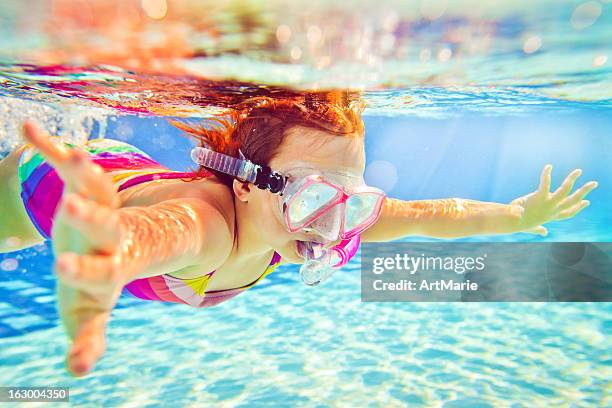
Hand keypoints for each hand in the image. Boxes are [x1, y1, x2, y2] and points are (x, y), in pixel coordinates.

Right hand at [22, 121, 125, 376]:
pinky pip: (68, 163)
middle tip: (72, 207)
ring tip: (69, 153)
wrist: (116, 247)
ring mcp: (101, 206)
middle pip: (106, 224)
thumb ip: (89, 338)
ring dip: (82, 171)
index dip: (84, 270)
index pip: (101, 271)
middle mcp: (109, 235)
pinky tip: (28, 129)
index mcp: (108, 269)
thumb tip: (79, 371)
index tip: (61, 268)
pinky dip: (49, 148)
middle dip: (90, 216)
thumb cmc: (96, 285)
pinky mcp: (88, 186)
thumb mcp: (89, 312)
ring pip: (97, 186)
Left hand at [510, 164, 597, 235]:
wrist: (512, 222)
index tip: (586, 202)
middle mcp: (553, 210)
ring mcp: (548, 203)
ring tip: (579, 171)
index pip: (568, 213)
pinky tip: (549, 166)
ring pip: (565, 190)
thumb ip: (538, 230)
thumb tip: (544, 232)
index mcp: (551, 216)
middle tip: (594, 183)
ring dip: (572, 179)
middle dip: (584, 191)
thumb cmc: (520, 224)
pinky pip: (546, 183)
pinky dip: (546, 174)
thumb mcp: (532, 228)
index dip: (578, 208)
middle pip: (572, 201)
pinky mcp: (540, 196)